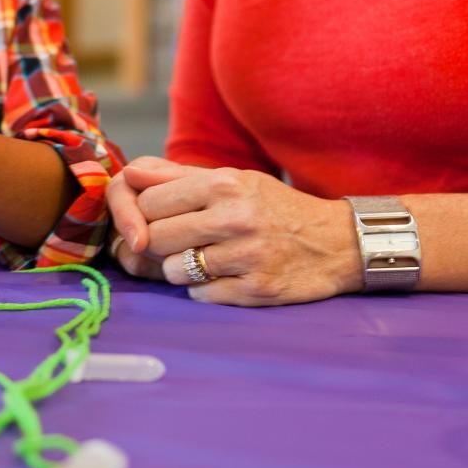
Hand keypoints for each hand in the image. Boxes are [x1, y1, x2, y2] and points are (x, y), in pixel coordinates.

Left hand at [112, 156, 359, 305]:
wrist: (337, 242)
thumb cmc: (274, 207)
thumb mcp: (232, 179)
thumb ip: (176, 176)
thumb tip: (129, 172)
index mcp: (224, 184)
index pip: (148, 202)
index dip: (142, 214)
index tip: (154, 220)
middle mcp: (235, 218)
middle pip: (155, 237)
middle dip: (156, 244)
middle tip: (173, 243)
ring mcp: (247, 256)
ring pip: (173, 270)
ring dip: (179, 269)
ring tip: (202, 259)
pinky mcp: (257, 290)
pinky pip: (200, 295)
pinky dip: (203, 289)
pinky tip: (224, 276)